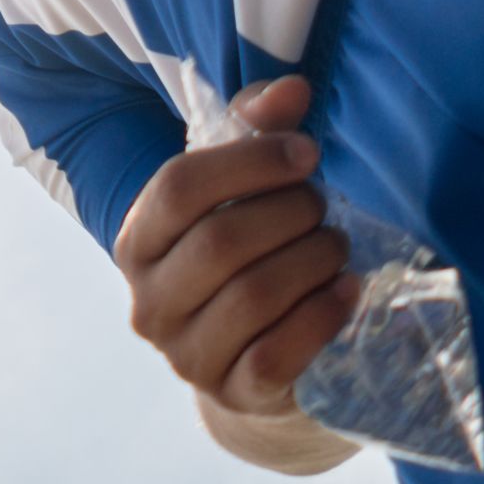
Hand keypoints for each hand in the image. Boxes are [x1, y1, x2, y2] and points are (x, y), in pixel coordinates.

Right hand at [111, 76, 358, 421]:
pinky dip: (321, 316)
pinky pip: (277, 353)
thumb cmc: (243, 255)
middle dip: (289, 214)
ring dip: (311, 259)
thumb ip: (255, 129)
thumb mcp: (237, 191)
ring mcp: (186, 355)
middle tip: (324, 206)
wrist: (249, 363)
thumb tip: (294, 89)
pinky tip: (348, 289)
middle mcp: (148, 302)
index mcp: (135, 241)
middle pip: (220, 242)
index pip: (178, 188)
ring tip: (337, 244)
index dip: (249, 162)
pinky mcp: (232, 394)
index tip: (307, 152)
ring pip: (253, 296)